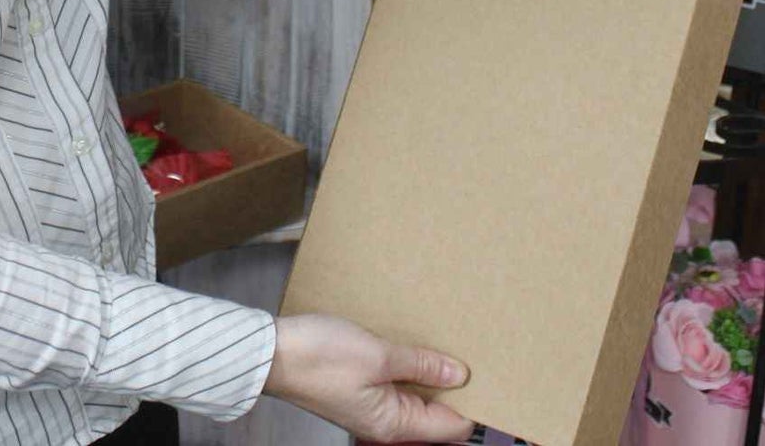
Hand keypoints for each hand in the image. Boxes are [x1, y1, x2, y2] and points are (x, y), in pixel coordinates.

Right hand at [263, 314, 474, 442]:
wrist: (273, 353)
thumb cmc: (319, 357)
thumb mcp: (378, 355)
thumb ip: (420, 366)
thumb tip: (459, 376)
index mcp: (394, 424)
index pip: (452, 425)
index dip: (473, 402)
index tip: (492, 375)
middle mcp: (385, 422)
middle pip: (434, 410)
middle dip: (451, 383)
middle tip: (468, 347)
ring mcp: (370, 405)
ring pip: (413, 393)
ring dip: (426, 370)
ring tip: (440, 339)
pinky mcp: (357, 387)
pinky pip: (392, 381)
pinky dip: (404, 364)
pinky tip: (408, 341)